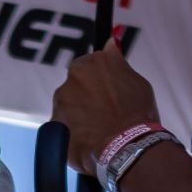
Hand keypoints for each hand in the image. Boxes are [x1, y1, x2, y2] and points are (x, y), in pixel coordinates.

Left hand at [52, 46, 164, 174]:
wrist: (127, 147)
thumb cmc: (136, 115)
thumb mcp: (137, 82)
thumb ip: (118, 62)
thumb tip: (112, 44)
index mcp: (95, 62)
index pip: (91, 66)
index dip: (100, 83)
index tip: (107, 95)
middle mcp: (74, 76)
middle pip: (77, 85)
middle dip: (87, 98)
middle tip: (105, 114)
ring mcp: (62, 100)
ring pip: (68, 106)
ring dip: (79, 115)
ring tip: (99, 131)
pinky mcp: (54, 123)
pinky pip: (62, 127)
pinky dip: (72, 134)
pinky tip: (89, 141)